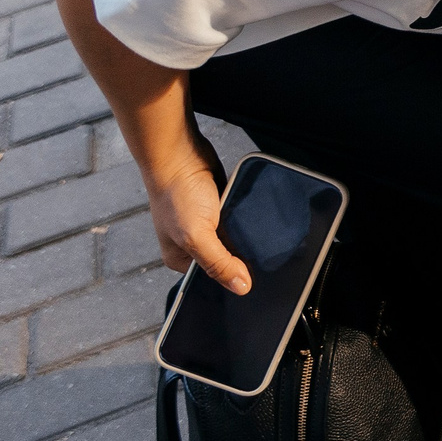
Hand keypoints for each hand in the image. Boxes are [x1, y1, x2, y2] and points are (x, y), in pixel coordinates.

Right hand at [145, 130, 249, 294]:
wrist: (180, 152)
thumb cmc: (178, 193)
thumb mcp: (197, 236)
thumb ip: (219, 263)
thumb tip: (242, 288)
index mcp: (181, 259)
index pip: (211, 281)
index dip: (232, 281)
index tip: (254, 283)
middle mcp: (192, 244)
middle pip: (225, 262)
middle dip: (241, 261)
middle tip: (264, 263)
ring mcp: (207, 225)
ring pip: (235, 241)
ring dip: (247, 240)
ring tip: (263, 242)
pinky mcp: (221, 208)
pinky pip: (240, 222)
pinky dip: (248, 223)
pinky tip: (260, 224)